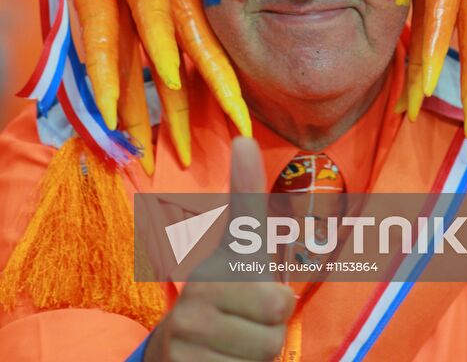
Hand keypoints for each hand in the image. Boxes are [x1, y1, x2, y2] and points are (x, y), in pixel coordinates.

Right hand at [145, 136, 295, 360]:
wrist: (173, 354)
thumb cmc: (221, 297)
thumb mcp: (239, 254)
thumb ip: (246, 203)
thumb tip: (245, 140)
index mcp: (216, 261)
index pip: (247, 235)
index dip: (250, 198)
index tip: (245, 149)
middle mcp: (197, 291)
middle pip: (279, 312)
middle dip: (275, 326)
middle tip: (251, 323)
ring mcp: (187, 333)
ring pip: (266, 350)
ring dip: (258, 355)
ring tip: (234, 344)